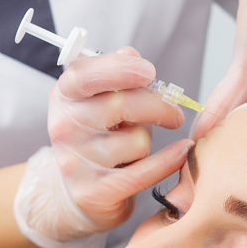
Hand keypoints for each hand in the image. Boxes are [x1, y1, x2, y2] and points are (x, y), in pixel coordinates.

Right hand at [14, 48, 192, 247]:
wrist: (78, 192)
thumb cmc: (96, 138)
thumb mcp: (97, 101)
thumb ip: (114, 76)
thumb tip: (131, 55)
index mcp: (64, 97)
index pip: (85, 75)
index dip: (120, 69)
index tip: (149, 71)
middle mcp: (64, 127)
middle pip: (121, 105)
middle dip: (157, 106)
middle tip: (173, 114)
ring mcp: (76, 162)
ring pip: (137, 141)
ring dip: (147, 141)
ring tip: (135, 148)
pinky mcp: (94, 192)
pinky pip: (145, 172)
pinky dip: (169, 160)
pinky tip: (182, 151)